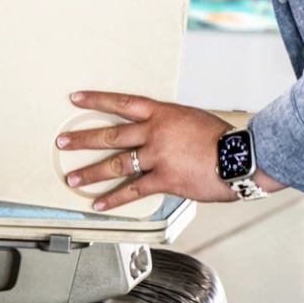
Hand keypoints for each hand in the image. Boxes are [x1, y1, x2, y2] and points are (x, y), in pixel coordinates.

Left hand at [57, 91, 285, 211]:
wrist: (240, 158)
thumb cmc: (222, 140)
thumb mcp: (192, 120)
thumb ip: (170, 128)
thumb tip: (156, 138)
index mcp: (163, 113)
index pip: (122, 103)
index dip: (97, 100)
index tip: (76, 98)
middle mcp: (156, 132)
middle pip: (110, 135)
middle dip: (82, 139)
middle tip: (63, 142)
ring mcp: (158, 156)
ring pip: (115, 164)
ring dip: (90, 172)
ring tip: (73, 178)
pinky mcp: (164, 179)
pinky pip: (132, 190)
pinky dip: (113, 198)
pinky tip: (98, 203)